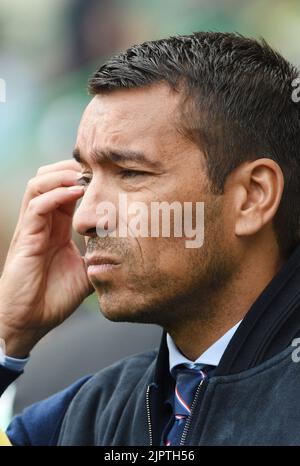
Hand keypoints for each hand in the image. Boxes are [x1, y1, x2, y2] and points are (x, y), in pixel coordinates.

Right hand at [0, 160, 93, 356]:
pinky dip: (56, 194)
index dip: (83, 176)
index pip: (66, 189)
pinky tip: (77, 191)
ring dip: (63, 174)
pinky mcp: (26, 237)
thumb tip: (128, 251)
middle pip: (49, 177)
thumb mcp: (87, 272)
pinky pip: (37, 206)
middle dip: (71, 167)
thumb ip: (101, 256)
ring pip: (39, 184)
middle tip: (97, 167)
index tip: (107, 173)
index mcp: (57, 226)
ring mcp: (32, 227)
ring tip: (86, 174)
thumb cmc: (54, 298)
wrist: (30, 321)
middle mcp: (43, 222)